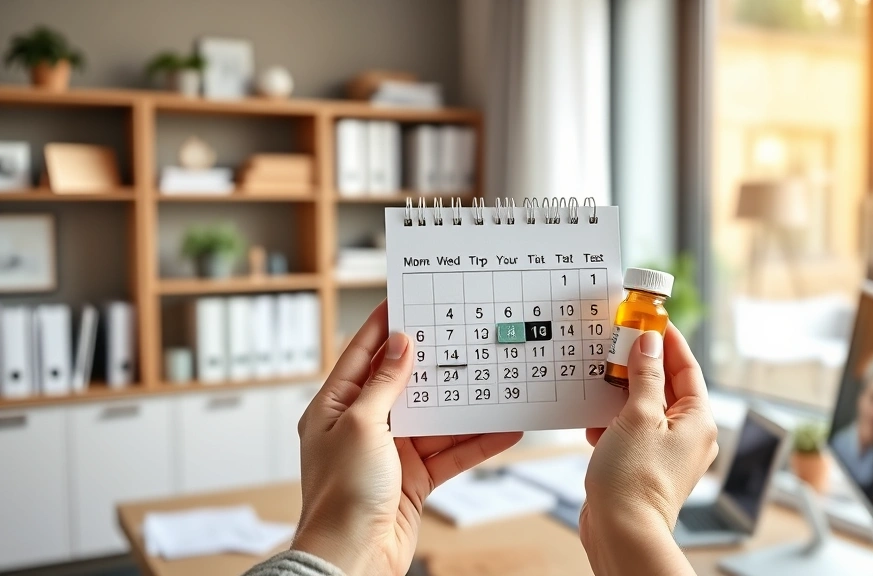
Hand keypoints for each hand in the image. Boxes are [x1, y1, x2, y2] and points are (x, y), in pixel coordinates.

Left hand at [290, 301, 522, 575]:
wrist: (353, 559)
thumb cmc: (342, 494)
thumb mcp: (361, 425)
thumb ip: (385, 384)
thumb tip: (401, 344)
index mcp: (335, 407)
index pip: (362, 354)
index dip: (384, 326)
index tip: (406, 299)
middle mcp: (362, 425)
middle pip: (403, 383)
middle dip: (434, 362)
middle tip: (462, 333)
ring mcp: (390, 452)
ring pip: (434, 418)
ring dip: (462, 404)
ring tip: (493, 378)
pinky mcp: (414, 477)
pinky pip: (451, 452)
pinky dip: (476, 442)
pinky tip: (504, 429)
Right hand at [580, 324, 718, 575]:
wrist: (621, 531)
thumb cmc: (635, 478)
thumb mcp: (639, 415)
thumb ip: (645, 376)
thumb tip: (648, 343)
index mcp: (698, 419)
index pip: (686, 367)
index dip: (668, 340)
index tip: (651, 318)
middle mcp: (688, 435)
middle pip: (666, 386)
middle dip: (640, 365)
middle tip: (619, 340)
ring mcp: (665, 452)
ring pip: (644, 408)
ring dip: (622, 393)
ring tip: (602, 376)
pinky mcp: (642, 465)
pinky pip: (629, 431)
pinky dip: (612, 421)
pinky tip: (593, 418)